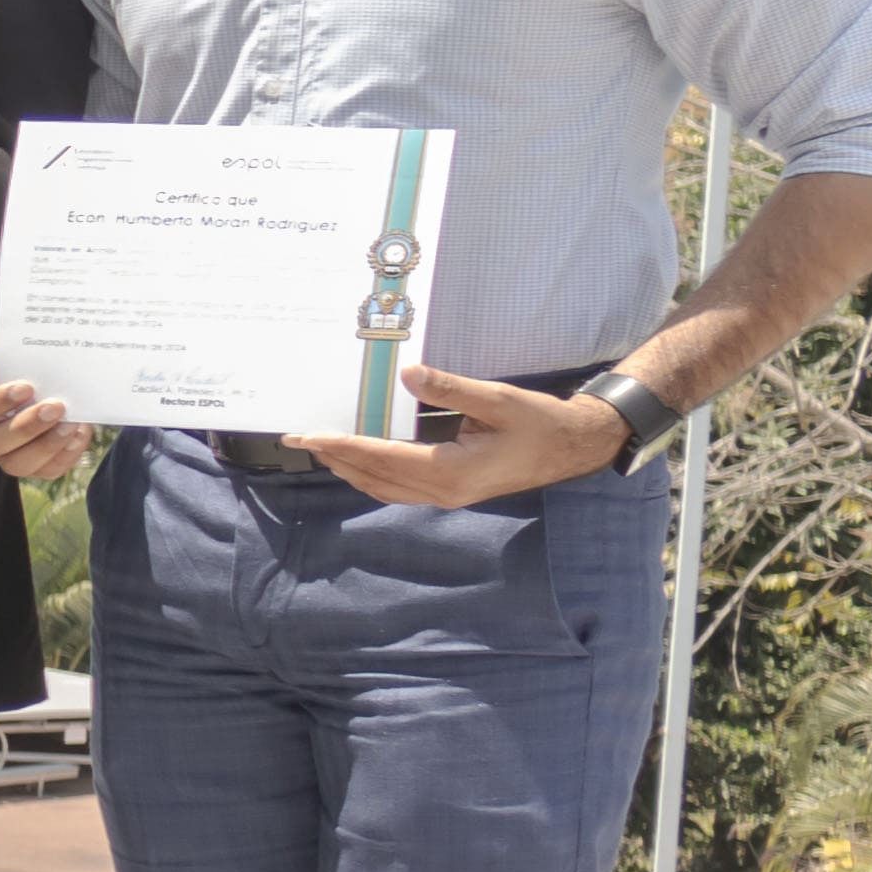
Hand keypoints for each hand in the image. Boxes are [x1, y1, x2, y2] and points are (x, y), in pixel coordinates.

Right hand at [0, 371, 98, 483]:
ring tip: (71, 423)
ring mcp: (8, 458)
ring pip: (19, 464)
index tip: (25, 387)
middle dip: (27, 426)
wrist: (48, 391)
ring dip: (47, 444)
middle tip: (55, 407)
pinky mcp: (35, 469)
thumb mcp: (10, 363)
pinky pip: (48, 470)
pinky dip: (67, 453)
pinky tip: (79, 432)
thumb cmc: (22, 374)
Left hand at [287, 361, 633, 507]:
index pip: (383, 458)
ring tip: (319, 447)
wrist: (573, 447)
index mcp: (453, 472)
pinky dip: (371, 474)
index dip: (343, 445)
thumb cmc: (540, 422)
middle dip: (335, 458)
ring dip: (349, 468)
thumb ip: (452, 389)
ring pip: (383, 487)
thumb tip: (408, 374)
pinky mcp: (450, 492)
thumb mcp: (498, 399)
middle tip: (298, 438)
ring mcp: (447, 496)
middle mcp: (444, 492)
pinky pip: (398, 487)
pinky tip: (357, 459)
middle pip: (375, 477)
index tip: (308, 435)